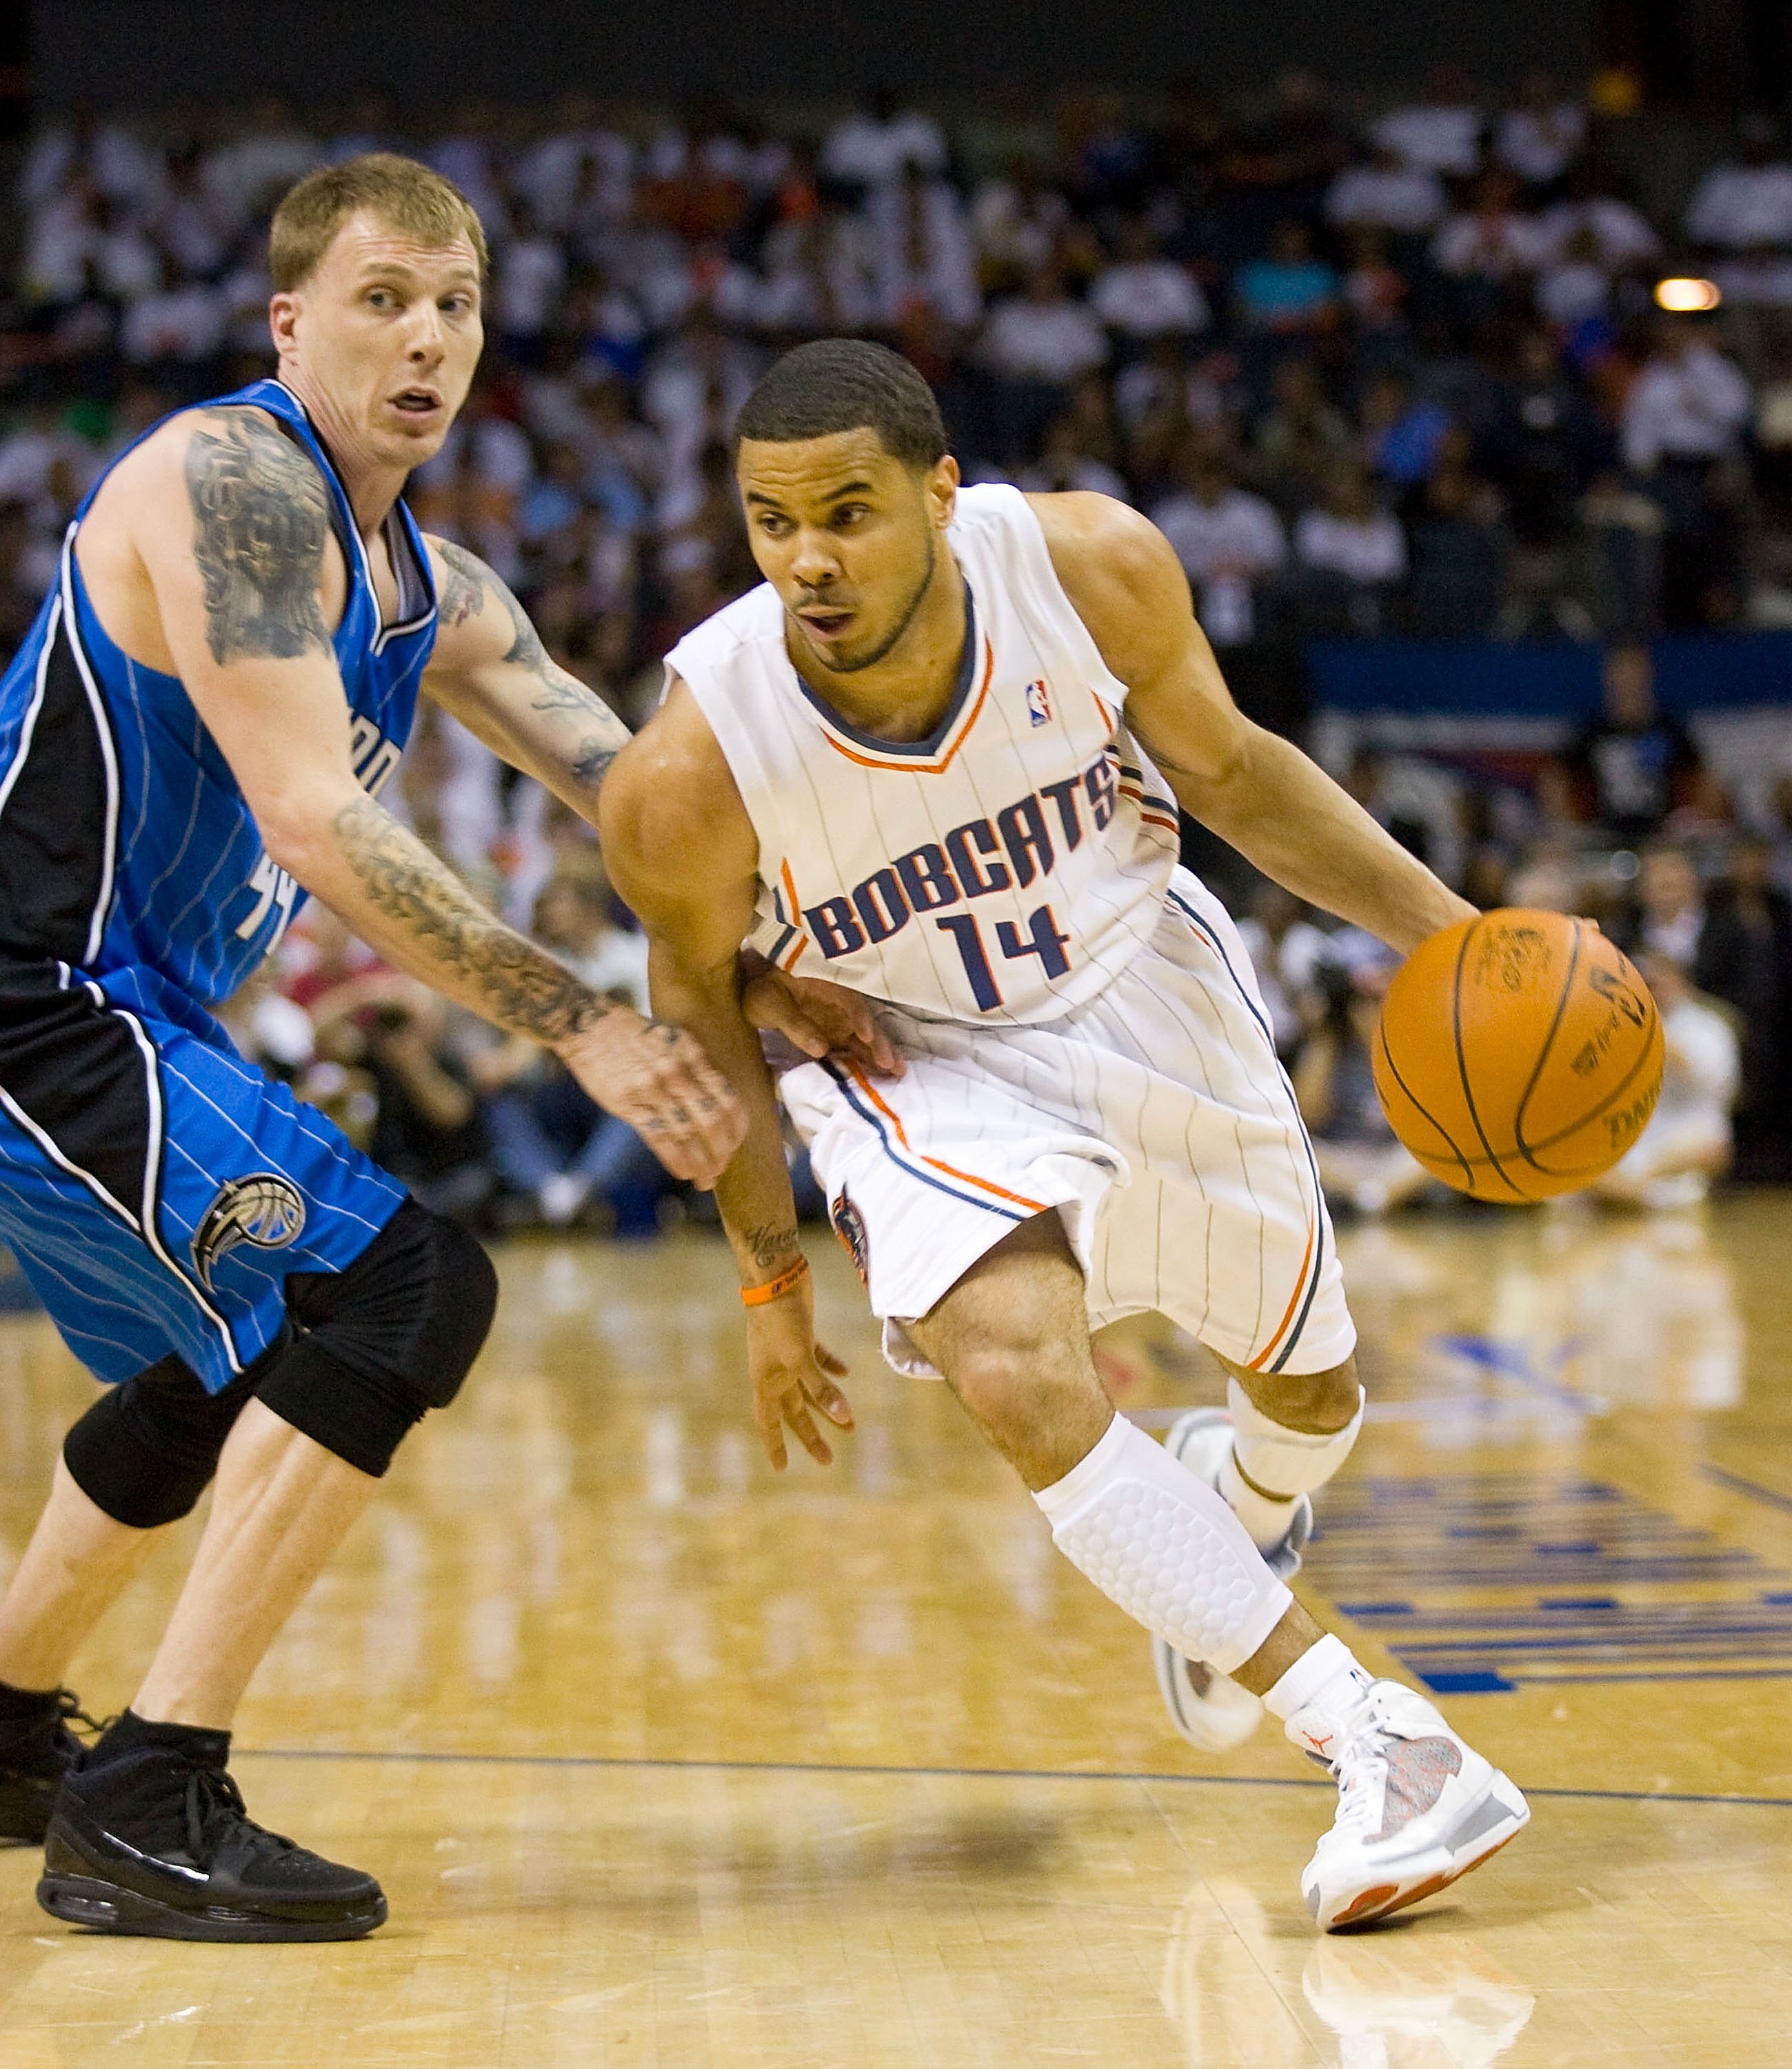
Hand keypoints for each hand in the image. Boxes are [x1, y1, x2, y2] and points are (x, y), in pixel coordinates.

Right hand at [557, 1009, 744, 1186]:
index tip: (736, 1144)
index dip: (737, 1129)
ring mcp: (652, 1089)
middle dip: (722, 1152)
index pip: (729, 1099)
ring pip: (688, 1135)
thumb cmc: (636, 1036)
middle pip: (712, 1122)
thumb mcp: (675, 1041)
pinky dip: (677, 1160)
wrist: (592, 1025)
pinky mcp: (629, 1103)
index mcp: (693, 1056)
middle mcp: (677, 1072)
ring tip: (705, 1179)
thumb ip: (696, 1069)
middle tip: (721, 1168)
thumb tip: (718, 1104)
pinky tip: (684, 1172)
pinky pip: (660, 1138)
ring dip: (702, 1164)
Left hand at [742, 967, 904, 1078]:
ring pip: (866, 1037)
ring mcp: (841, 1020)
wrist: (758, 985)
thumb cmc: (763, 989)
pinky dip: (869, 1059)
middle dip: (880, 1043)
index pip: (849, 1002)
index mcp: (826, 988)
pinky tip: (882, 1073)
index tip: (866, 1037)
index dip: (859, 1019)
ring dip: (882, 1053)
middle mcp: (840, 1005)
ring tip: (900, 1072)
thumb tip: (821, 1049)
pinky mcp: (837, 1034)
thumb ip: (794, 1024)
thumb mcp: (769, 1003)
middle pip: (866, 1022)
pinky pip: (856, 1046)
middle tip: (894, 1065)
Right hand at [745, 1277, 853, 1468]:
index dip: (775, 1446)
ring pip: (808, 1389)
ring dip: (828, 1405)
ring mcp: (787, 1354)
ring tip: (852, 1425)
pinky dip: (831, 1368)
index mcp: (766, 1382)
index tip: (782, 1469)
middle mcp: (775, 1372)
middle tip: (828, 1460)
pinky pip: (816, 1360)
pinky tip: (847, 1374)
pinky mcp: (801, 1335)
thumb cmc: (781, 1319)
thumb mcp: (801, 1357)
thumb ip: (821, 1388)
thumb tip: (844, 1419)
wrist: (775, 1276)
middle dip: (811, 1436)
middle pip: (794, 1412)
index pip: (769, 1423)